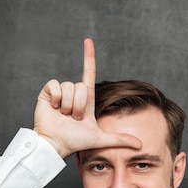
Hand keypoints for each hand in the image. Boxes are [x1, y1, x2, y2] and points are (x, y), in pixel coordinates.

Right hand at [33, 39, 141, 157]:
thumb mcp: (100, 139)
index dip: (89, 56)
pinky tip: (54, 109)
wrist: (57, 145)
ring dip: (69, 105)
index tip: (88, 41)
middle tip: (74, 118)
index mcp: (85, 99)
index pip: (88, 72)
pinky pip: (55, 85)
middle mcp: (73, 93)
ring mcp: (60, 94)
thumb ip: (120, 139)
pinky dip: (57, 98)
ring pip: (69, 87)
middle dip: (79, 105)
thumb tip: (140, 145)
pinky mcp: (47, 94)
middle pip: (81, 86)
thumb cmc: (75, 142)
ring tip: (64, 116)